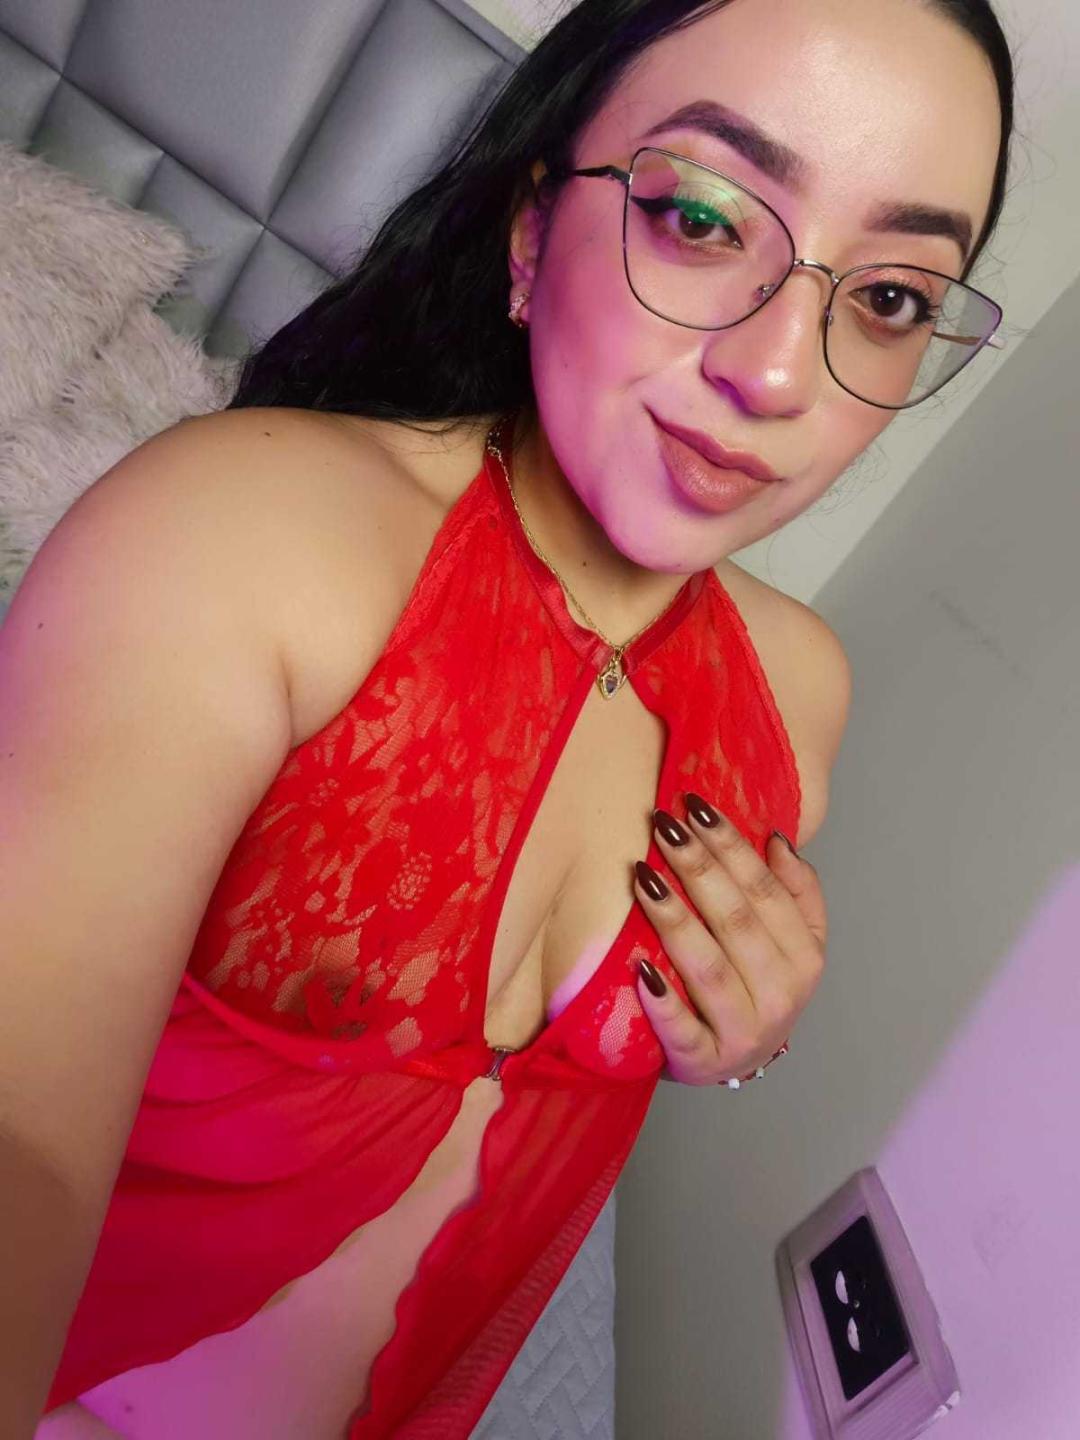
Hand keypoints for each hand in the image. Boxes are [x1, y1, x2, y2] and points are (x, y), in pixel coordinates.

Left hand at [632, 791, 826, 1086]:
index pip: (765, 891)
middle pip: (735, 921)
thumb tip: (777, 839)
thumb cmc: (755, 986)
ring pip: (708, 967)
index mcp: (805, 957)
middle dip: (697, 867)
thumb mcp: (789, 941)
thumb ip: (794, 891)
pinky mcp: (703, 1062)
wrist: (733, 1059)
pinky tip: (638, 965)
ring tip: (643, 877)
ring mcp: (745, 1033)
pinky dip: (661, 999)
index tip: (694, 805)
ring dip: (674, 919)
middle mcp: (783, 995)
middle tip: (663, 825)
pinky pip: (681, 1029)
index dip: (731, 845)